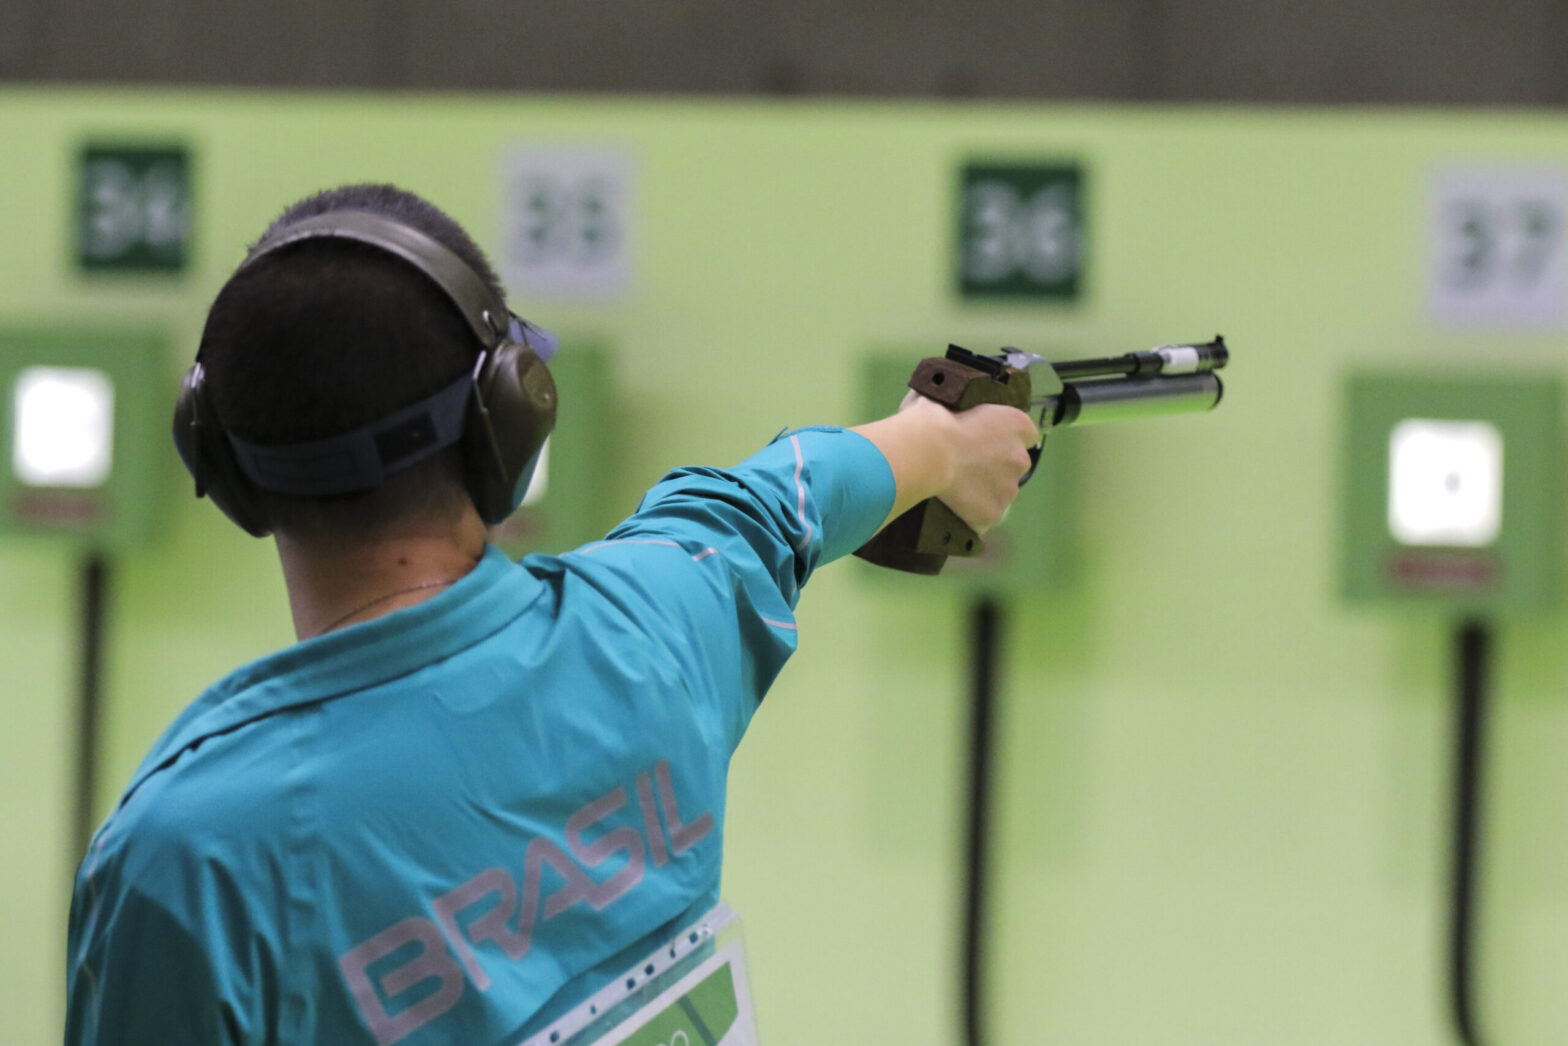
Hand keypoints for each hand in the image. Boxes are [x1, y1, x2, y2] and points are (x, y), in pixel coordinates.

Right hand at [903, 394, 1036, 532]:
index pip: (1026, 433)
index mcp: (1016, 424)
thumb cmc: (932, 420)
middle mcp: (1020, 458)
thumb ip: (957, 404)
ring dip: (984, 491)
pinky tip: (954, 507)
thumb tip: (942, 403)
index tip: (988, 440)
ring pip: (1001, 492)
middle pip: (1015, 465)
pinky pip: (984, 516)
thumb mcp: (945, 398)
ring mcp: (1008, 490)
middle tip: (967, 465)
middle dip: (996, 466)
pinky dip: (972, 513)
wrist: (923, 453)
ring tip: (956, 488)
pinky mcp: (992, 514)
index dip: (1006, 438)